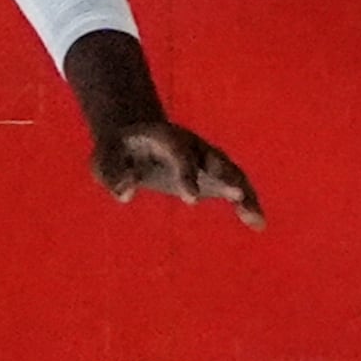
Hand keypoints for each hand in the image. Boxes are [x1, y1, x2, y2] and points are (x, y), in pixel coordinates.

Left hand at [93, 117, 265, 227]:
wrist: (136, 139)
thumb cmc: (116, 153)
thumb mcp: (103, 162)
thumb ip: (112, 176)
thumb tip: (126, 195)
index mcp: (166, 136)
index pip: (181, 154)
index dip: (187, 174)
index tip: (191, 199)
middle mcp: (192, 144)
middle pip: (215, 158)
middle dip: (225, 176)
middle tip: (237, 195)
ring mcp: (205, 158)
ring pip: (231, 173)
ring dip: (243, 193)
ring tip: (256, 219)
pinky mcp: (211, 175)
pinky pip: (234, 187)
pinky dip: (247, 203)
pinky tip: (258, 224)